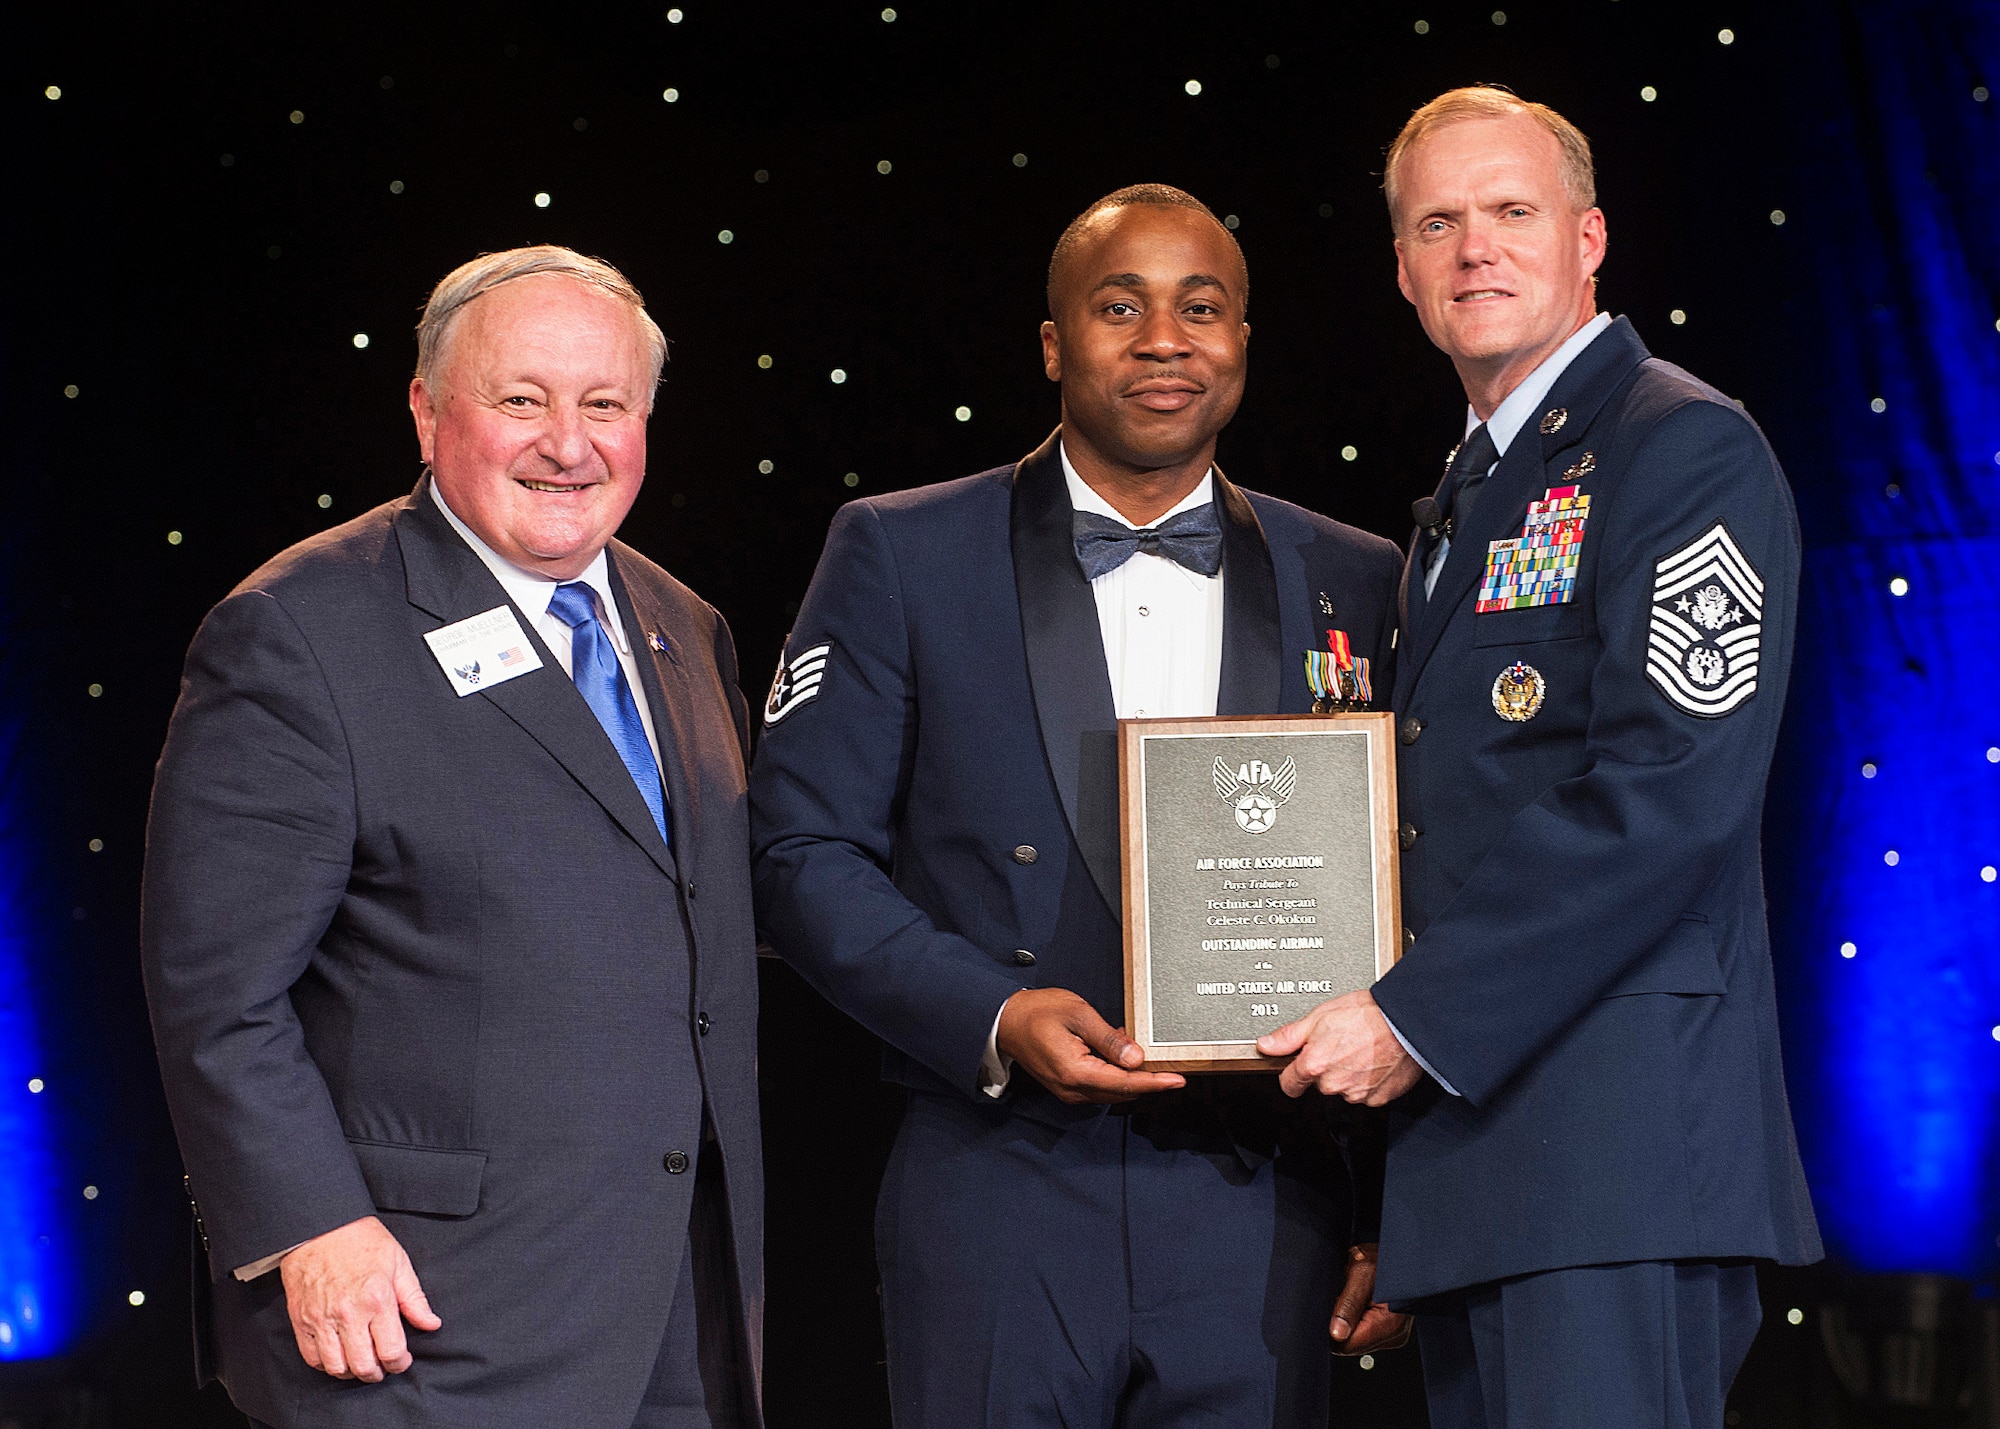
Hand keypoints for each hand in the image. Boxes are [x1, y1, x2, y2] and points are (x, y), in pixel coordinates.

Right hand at [279, 1215, 440, 1381]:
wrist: (320, 1228)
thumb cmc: (362, 1241)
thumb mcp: (398, 1262)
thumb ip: (415, 1299)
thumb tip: (431, 1324)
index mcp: (377, 1299)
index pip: (391, 1350)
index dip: (400, 1363)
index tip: (402, 1360)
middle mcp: (348, 1314)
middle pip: (363, 1366)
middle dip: (377, 1373)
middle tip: (382, 1366)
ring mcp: (322, 1320)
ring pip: (336, 1367)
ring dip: (352, 1372)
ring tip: (361, 1363)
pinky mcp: (301, 1321)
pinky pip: (312, 1358)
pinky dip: (326, 1365)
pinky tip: (338, 1355)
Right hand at [996, 988, 1185, 1104]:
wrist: (1006, 1020)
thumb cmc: (1038, 1012)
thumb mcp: (1079, 1015)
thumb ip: (1109, 1039)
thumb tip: (1137, 1059)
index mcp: (1076, 1073)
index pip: (1126, 1083)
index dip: (1155, 1082)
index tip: (1178, 1079)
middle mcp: (1073, 1089)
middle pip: (1122, 1091)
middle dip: (1146, 1077)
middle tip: (1163, 1056)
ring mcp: (1069, 1091)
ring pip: (1112, 1090)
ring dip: (1129, 1074)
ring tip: (1133, 1044)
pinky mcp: (1068, 1087)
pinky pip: (1100, 1085)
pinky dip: (1114, 1073)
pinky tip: (1117, 1051)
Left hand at [1256, 990, 1422, 1103]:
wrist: (1406, 1022)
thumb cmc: (1368, 1014)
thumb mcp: (1319, 1016)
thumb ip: (1290, 1036)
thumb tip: (1267, 1044)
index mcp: (1314, 1065)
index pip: (1289, 1084)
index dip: (1292, 1074)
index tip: (1297, 1067)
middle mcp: (1334, 1084)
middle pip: (1319, 1084)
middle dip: (1326, 1068)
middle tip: (1341, 1045)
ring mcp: (1357, 1093)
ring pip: (1344, 1088)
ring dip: (1349, 1074)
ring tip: (1362, 1049)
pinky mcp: (1378, 1099)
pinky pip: (1367, 1094)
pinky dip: (1369, 1081)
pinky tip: (1375, 1060)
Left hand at [1329, 1242, 1412, 1354]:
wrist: (1402, 1253)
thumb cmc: (1385, 1258)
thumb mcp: (1361, 1273)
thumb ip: (1348, 1304)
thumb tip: (1337, 1334)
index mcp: (1389, 1325)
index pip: (1347, 1345)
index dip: (1333, 1329)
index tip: (1333, 1307)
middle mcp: (1394, 1336)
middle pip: (1350, 1344)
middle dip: (1341, 1323)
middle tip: (1347, 1296)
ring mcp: (1393, 1336)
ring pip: (1355, 1339)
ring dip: (1349, 1320)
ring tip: (1356, 1296)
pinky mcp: (1389, 1332)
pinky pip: (1362, 1333)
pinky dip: (1356, 1319)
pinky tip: (1361, 1302)